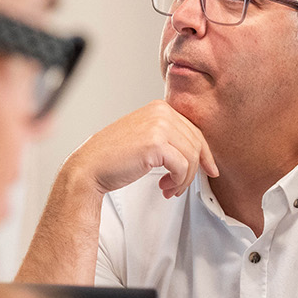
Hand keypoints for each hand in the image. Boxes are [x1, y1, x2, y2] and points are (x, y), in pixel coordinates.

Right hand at [66, 100, 218, 198]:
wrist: (89, 167)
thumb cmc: (113, 157)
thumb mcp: (145, 137)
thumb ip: (168, 137)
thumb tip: (198, 153)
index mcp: (159, 107)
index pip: (194, 130)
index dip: (204, 154)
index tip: (209, 169)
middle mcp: (161, 112)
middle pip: (196, 144)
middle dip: (194, 170)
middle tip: (179, 185)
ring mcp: (159, 126)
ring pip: (192, 157)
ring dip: (184, 179)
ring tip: (170, 189)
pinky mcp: (156, 144)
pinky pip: (183, 167)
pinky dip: (178, 181)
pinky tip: (165, 187)